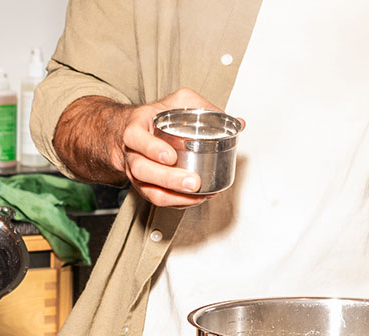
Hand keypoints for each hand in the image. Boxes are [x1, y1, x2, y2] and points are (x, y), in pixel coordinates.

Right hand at [53, 88, 224, 207]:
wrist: (131, 132)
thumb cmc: (155, 116)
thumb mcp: (177, 101)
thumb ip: (205, 106)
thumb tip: (238, 122)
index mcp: (135, 128)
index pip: (135, 138)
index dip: (151, 148)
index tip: (170, 156)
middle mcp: (132, 153)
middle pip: (142, 170)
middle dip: (168, 179)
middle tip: (192, 181)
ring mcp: (136, 173)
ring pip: (149, 190)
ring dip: (175, 196)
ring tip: (197, 193)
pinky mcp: (145, 186)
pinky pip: (158, 199)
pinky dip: (178, 202)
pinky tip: (197, 199)